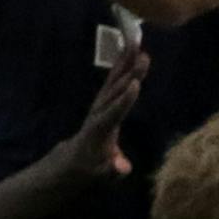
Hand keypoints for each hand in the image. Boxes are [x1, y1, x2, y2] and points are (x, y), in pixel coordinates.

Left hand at [63, 44, 147, 179]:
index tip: (135, 85)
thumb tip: (123, 168)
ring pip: (113, 80)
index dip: (124, 100)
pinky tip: (129, 48)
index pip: (113, 113)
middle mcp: (99, 111)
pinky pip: (113, 78)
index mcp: (100, 129)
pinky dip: (121, 63)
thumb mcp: (101, 174)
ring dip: (125, 62)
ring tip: (137, 44)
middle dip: (129, 74)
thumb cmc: (91, 167)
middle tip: (144, 57)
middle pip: (115, 90)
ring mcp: (100, 102)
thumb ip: (112, 170)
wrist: (74, 158)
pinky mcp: (104, 98)